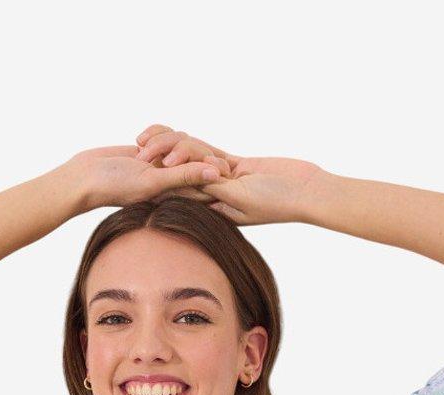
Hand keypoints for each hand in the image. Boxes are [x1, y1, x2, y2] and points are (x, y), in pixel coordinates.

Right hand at [62, 141, 231, 213]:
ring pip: (181, 141)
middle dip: (179, 146)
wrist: (85, 177)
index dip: (208, 164)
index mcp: (180, 196)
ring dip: (163, 138)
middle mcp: (175, 182)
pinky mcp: (153, 151)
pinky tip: (138, 139)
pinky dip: (155, 132)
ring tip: (140, 148)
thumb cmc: (115, 186)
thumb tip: (217, 174)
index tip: (191, 158)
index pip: (208, 178)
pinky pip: (167, 134)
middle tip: (151, 152)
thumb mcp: (152, 181)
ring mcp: (164, 165)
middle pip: (197, 155)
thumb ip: (184, 177)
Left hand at [134, 126, 326, 225]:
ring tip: (151, 139)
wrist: (304, 191)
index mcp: (213, 209)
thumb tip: (190, 181)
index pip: (179, 193)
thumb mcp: (243, 198)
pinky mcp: (234, 165)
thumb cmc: (277, 202)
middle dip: (160, 158)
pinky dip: (190, 145)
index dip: (158, 180)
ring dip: (172, 147)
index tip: (139, 170)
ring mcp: (223, 179)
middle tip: (140, 148)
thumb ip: (217, 189)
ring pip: (191, 158)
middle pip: (180, 174)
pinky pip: (206, 152)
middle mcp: (214, 195)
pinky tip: (172, 135)